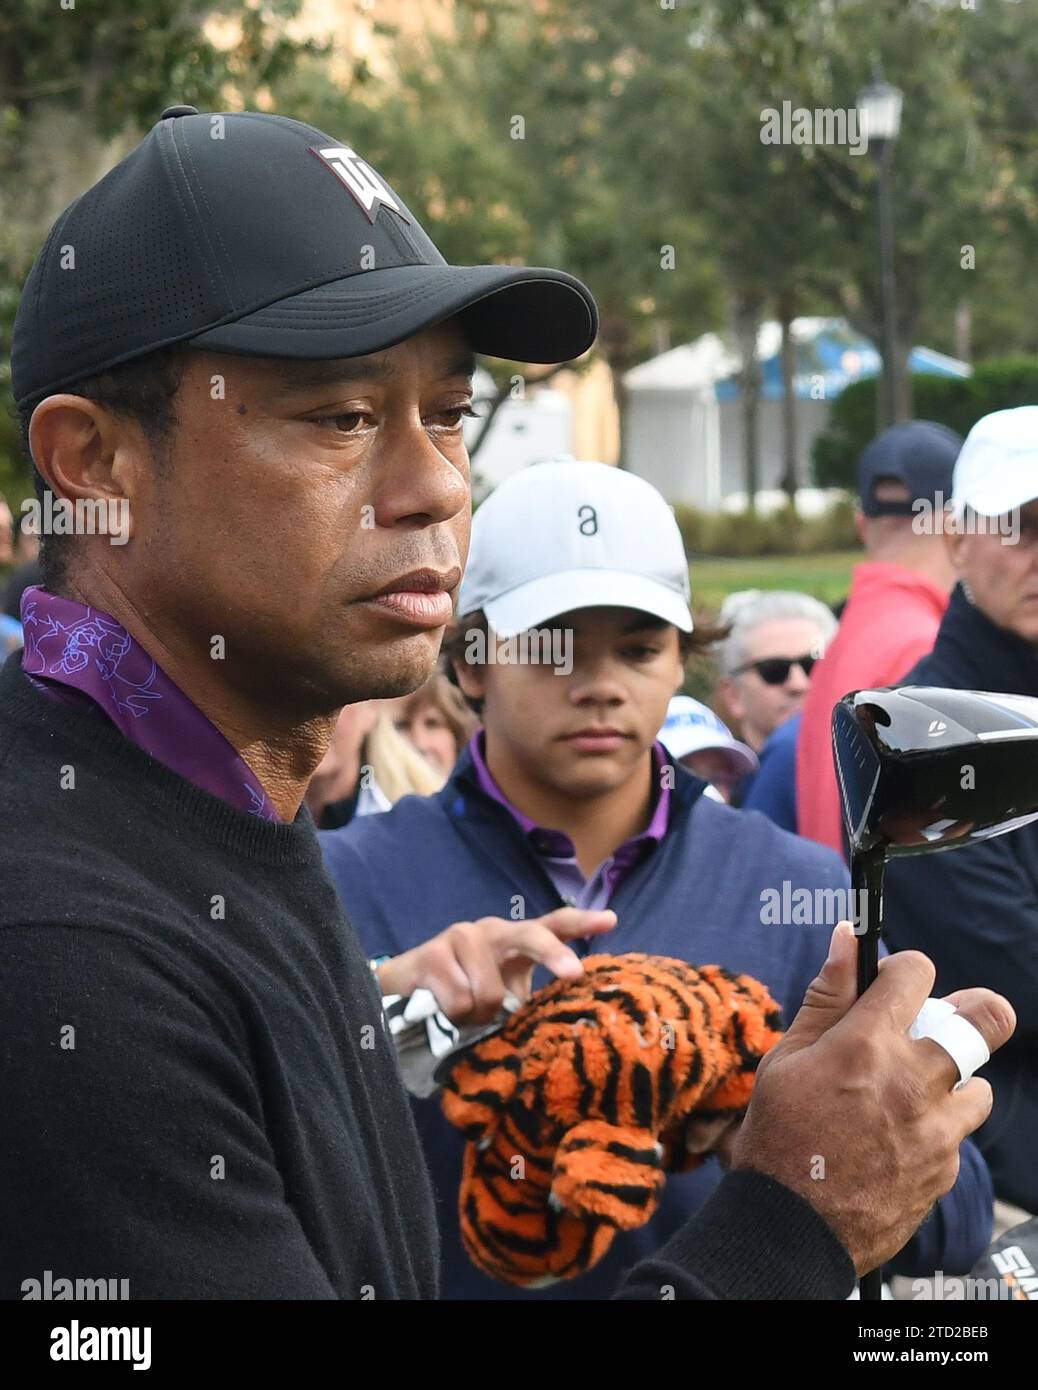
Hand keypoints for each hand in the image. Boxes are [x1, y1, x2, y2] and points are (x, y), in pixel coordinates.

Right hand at [376, 907, 616, 1025]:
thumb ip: (524, 1002)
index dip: (582, 923)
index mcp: (513, 941)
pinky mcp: (431, 954)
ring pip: (489, 991)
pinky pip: (459, 1002)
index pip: (552, 925)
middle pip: (530, 936)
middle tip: (572, 973)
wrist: (402, 996)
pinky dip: (454, 1018)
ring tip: (464, 1015)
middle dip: (553, 953)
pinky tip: (441, 1010)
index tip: (611, 920)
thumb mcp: (499, 1000)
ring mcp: (460, 938)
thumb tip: (559, 1025)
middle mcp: (490, 931)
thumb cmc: (461, 999)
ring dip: (479, 1016)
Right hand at [729, 921, 1015, 1275]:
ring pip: (978, 1084)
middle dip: (975, 1009)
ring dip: (952, 1081)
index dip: (906, 969)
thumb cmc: (778, 1135)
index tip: (894, 984)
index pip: (916, 972)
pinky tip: (894, 1139)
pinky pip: (956, 1134)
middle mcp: (912, 1080)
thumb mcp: (787, 1057)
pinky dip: (935, 1129)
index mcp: (866, 1043)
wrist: (790, 1227)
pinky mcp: (945, 1168)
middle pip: (986, 1020)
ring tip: (912, 1094)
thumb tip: (848, 936)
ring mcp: (936, 1128)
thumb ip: (826, 996)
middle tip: (946, 1021)